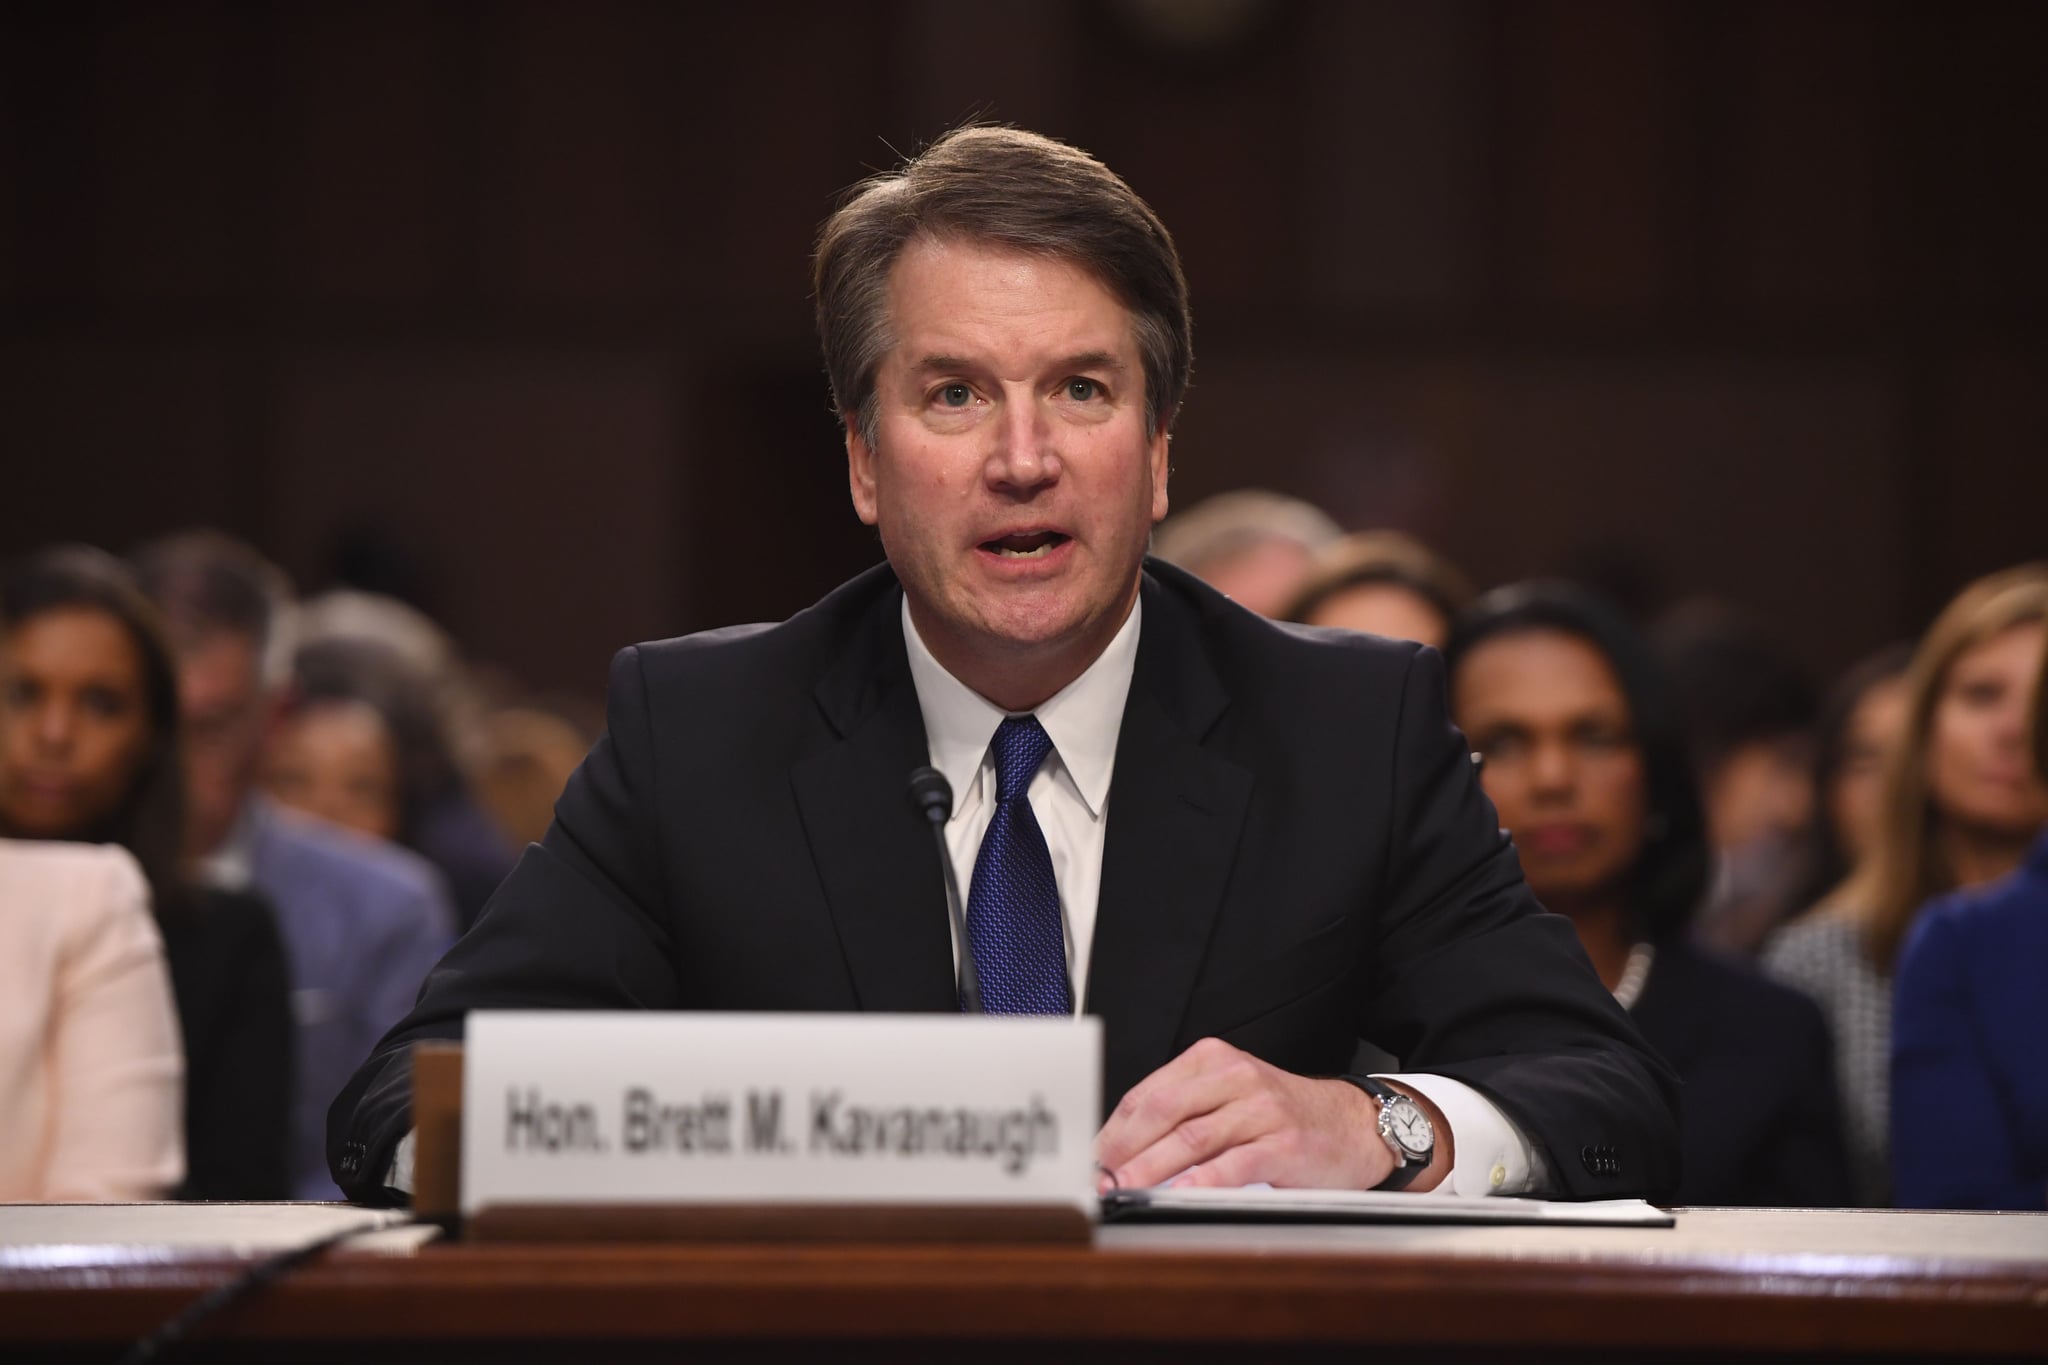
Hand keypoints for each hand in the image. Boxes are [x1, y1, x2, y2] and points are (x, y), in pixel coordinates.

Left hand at [1095, 1038, 1411, 1191]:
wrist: (1354, 1123)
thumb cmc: (1283, 1115)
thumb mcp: (1231, 1096)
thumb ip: (1184, 1113)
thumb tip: (1122, 1151)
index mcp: (1213, 1060)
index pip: (1149, 1092)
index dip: (1114, 1127)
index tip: (1091, 1156)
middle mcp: (1235, 1077)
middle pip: (1164, 1110)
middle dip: (1124, 1147)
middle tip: (1098, 1175)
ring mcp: (1261, 1108)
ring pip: (1192, 1137)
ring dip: (1151, 1167)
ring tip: (1124, 1188)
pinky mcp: (1284, 1143)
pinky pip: (1234, 1163)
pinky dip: (1202, 1181)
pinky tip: (1179, 1195)